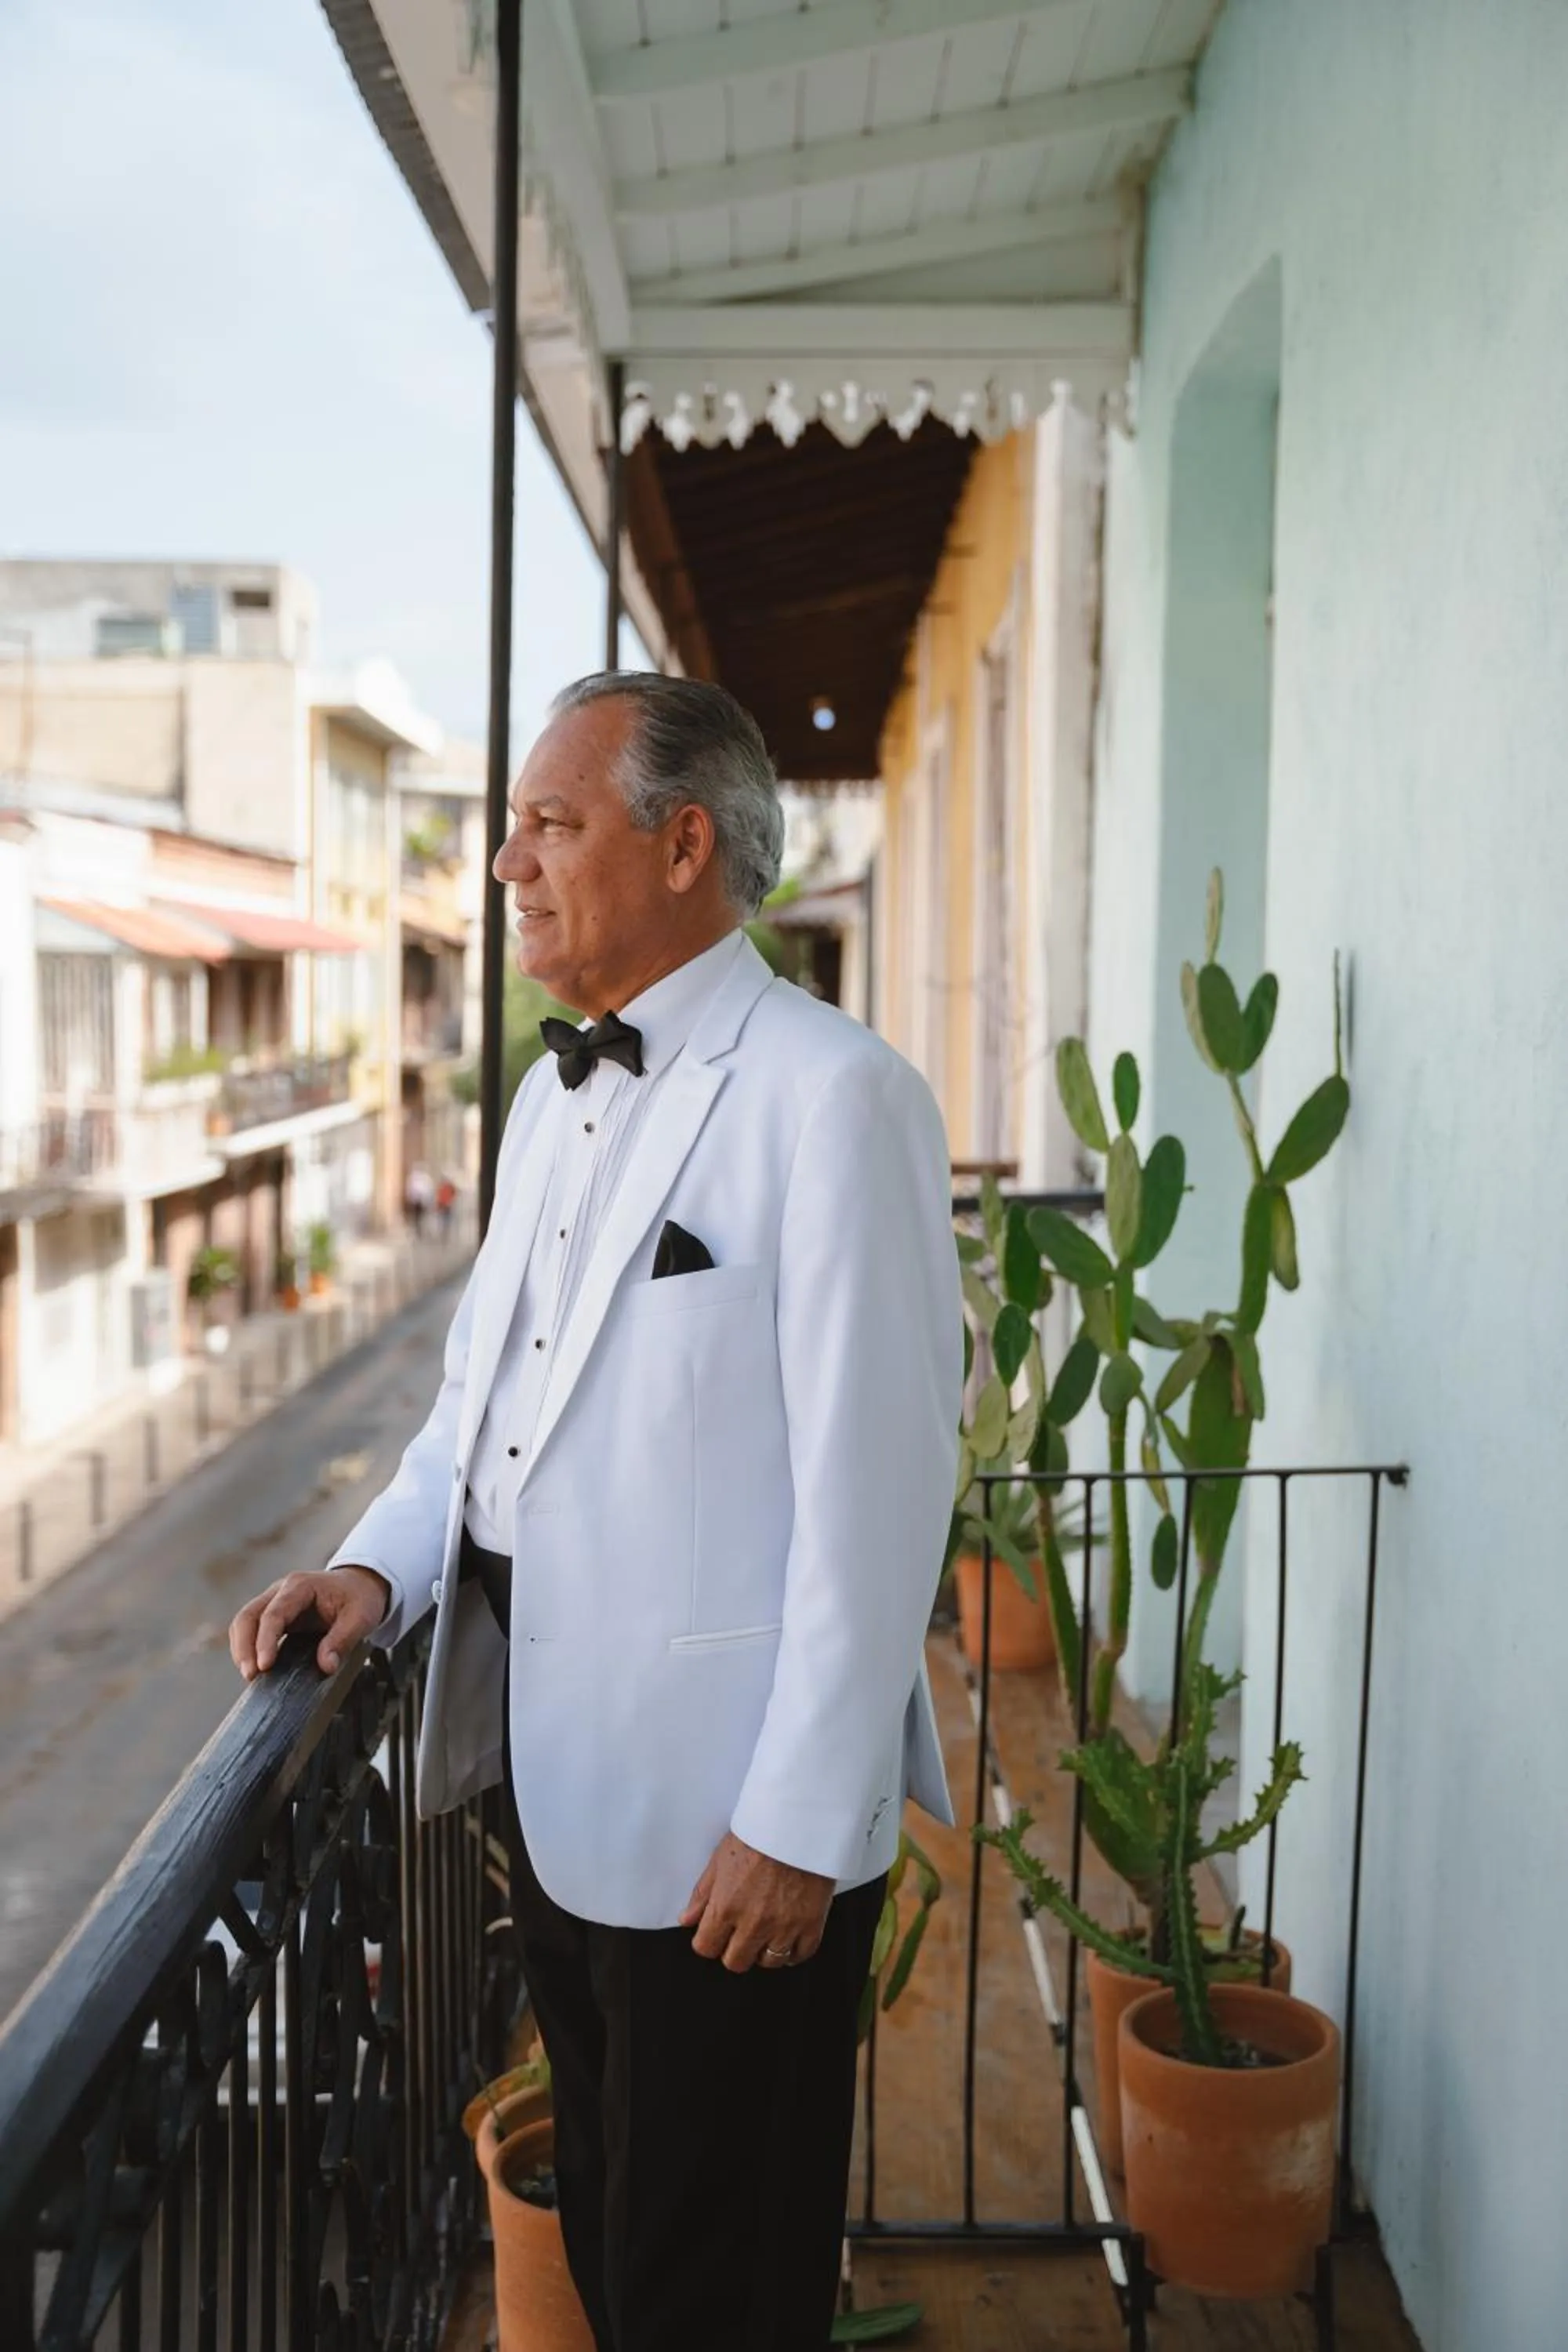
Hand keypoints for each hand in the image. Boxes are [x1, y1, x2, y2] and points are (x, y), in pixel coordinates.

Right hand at [228, 1566, 390, 1681]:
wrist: (359, 1585)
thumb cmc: (360, 1598)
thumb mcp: (361, 1617)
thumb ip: (343, 1640)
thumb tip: (325, 1667)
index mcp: (301, 1586)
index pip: (274, 1613)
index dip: (265, 1640)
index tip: (264, 1666)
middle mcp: (280, 1591)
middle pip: (248, 1616)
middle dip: (244, 1647)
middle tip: (251, 1676)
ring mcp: (274, 1601)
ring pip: (244, 1622)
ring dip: (242, 1649)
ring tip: (250, 1676)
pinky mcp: (273, 1614)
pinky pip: (250, 1629)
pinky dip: (247, 1648)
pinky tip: (255, 1668)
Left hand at [679, 1832, 833, 1972]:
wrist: (798, 1821)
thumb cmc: (760, 1833)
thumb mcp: (720, 1859)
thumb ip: (702, 1894)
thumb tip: (687, 1919)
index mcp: (726, 1907)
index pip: (706, 1947)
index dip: (708, 1941)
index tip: (714, 1934)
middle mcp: (753, 1922)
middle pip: (736, 1961)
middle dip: (734, 1950)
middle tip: (740, 1934)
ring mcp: (784, 1927)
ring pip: (768, 1962)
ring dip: (764, 1951)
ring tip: (766, 1932)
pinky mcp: (811, 1924)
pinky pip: (800, 1955)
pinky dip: (793, 1951)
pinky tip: (789, 1938)